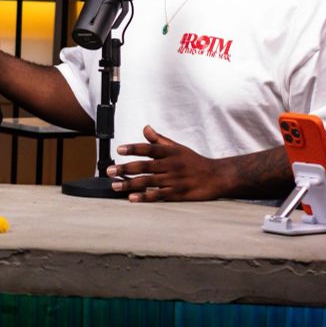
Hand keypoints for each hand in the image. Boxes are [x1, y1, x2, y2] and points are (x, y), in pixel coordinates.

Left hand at [109, 125, 224, 201]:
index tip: (119, 149)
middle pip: (145, 166)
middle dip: (125, 168)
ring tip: (115, 186)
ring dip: (129, 184)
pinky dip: (144, 197)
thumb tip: (145, 128)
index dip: (134, 148)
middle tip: (109, 171)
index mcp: (170, 152)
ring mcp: (173, 180)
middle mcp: (171, 165)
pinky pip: (158, 196)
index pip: (149, 148)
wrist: (216, 176)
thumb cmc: (193, 161)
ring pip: (148, 182)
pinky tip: (132, 198)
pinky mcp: (177, 194)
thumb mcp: (178, 147)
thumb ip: (160, 140)